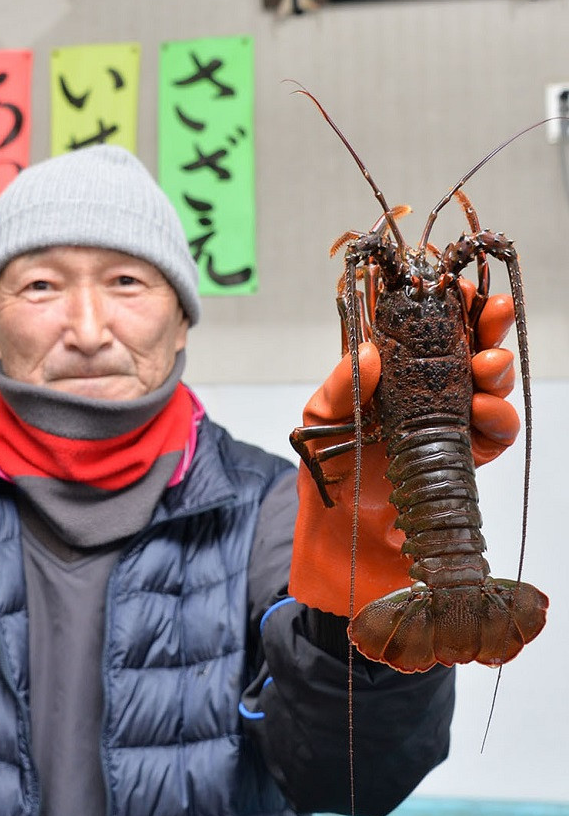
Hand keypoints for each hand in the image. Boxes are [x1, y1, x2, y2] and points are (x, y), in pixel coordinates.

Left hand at [288, 285, 519, 617]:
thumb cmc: (325, 463)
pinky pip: (493, 432)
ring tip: (486, 367)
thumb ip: (340, 385)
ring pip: (487, 385)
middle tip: (489, 313)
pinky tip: (482, 412)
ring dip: (494, 370)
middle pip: (468, 347)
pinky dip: (497, 418)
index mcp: (393, 371)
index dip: (446, 305)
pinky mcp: (464, 454)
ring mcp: (449, 421)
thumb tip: (366, 352)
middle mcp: (427, 389)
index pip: (427, 328)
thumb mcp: (319, 417)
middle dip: (485, 326)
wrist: (338, 525)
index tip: (456, 289)